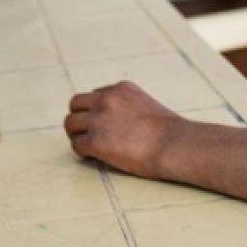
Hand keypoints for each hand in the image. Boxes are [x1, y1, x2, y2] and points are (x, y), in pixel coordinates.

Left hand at [64, 81, 185, 179]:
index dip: (96, 111)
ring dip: (77, 135)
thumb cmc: (169, 133)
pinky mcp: (96, 140)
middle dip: (79, 119)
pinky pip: (77, 145)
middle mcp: (106, 99)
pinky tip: (93, 158)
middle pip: (75, 104)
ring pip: (71, 124)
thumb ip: (128, 108)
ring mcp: (99, 119)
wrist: (175, 145)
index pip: (95, 95)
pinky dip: (82, 152)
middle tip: (85, 133)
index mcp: (120, 89)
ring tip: (87, 147)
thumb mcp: (147, 106)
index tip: (103, 124)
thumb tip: (118, 123)